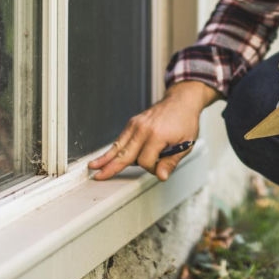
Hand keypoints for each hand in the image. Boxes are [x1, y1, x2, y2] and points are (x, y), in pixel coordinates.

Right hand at [87, 81, 217, 181]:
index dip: (152, 169)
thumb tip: (160, 176)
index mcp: (157, 135)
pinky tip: (104, 157)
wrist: (181, 101)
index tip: (160, 167)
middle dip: (111, 167)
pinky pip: (121, 138)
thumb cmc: (185, 121)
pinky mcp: (133, 122)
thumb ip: (171, 162)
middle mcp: (144, 129)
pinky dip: (112, 148)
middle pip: (125, 153)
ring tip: (93, 167)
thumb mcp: (185, 144)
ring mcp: (136, 124)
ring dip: (106, 158)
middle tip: (99, 177)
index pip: (145, 162)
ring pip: (119, 145)